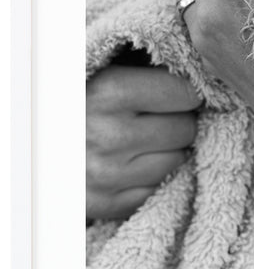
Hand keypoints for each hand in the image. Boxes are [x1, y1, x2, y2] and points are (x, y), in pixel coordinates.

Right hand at [86, 64, 202, 219]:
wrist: (33, 142)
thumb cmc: (80, 97)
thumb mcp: (105, 69)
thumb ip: (148, 64)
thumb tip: (205, 65)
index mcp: (108, 92)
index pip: (186, 93)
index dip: (189, 90)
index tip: (181, 90)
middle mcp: (108, 136)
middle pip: (186, 129)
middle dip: (180, 121)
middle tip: (161, 116)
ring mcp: (107, 175)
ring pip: (178, 161)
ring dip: (171, 151)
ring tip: (147, 139)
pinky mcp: (107, 204)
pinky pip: (159, 189)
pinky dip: (155, 177)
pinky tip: (136, 163)